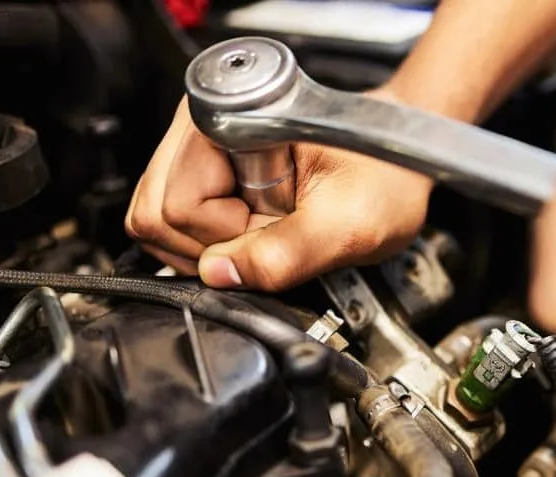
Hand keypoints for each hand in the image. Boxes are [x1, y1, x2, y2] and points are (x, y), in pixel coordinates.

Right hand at [125, 91, 433, 289]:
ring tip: (266, 228)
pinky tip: (253, 229)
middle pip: (154, 215)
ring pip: (158, 223)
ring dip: (211, 246)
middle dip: (210, 246)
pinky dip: (213, 242)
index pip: (175, 208)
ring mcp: (196, 148)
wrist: (400, 154)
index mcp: (230, 121)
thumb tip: (219, 276)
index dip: (226, 238)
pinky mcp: (202, 170)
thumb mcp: (349, 225)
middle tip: (269, 233)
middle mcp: (200, 126)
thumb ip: (286, 255)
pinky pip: (175, 224)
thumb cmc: (387, 173)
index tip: (276, 229)